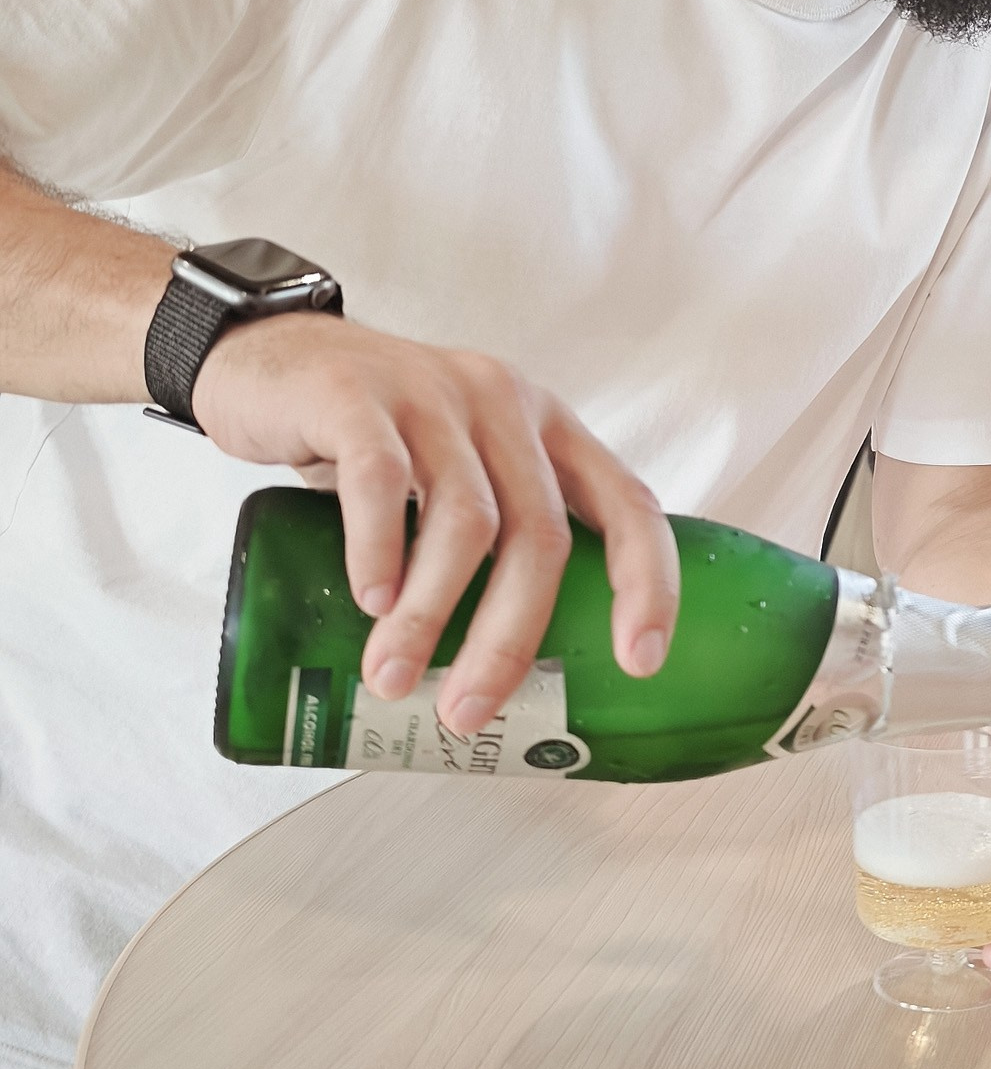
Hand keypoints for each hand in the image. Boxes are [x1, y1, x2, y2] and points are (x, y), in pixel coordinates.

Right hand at [193, 314, 677, 738]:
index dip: (647, 585)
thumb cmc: (370, 438)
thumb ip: (487, 542)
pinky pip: (381, 480)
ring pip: (464, 518)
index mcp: (546, 430)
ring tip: (395, 678)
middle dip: (510, 638)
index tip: (639, 663)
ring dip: (432, 614)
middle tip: (470, 710)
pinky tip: (370, 600)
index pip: (628, 505)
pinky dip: (380, 550)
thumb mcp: (452, 474)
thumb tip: (500, 676)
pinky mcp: (356, 395)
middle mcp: (504, 404)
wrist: (265, 357)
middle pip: (538, 533)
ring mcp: (432, 393)